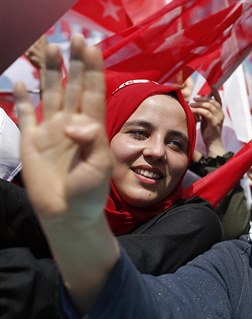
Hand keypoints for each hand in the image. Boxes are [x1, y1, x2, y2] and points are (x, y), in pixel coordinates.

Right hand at [14, 35, 111, 223]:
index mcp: (92, 127)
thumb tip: (74, 123)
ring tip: (53, 49)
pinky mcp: (32, 142)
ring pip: (51, 94)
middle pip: (73, 86)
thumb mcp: (98, 165)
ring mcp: (52, 131)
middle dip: (75, 62)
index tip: (93, 47)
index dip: (93, 69)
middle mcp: (72, 123)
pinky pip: (26, 115)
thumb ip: (90, 141)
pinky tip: (19, 82)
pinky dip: (22, 99)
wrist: (69, 214)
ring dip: (52, 72)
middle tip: (74, 37)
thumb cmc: (90, 192)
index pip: (93, 91)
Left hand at [189, 94, 226, 156]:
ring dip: (198, 104)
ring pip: (209, 106)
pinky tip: (192, 110)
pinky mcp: (214, 123)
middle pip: (212, 101)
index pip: (218, 99)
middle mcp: (221, 114)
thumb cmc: (209, 131)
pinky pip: (205, 113)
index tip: (211, 85)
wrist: (213, 143)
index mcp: (220, 112)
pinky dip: (198, 110)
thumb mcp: (207, 118)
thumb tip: (196, 102)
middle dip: (202, 98)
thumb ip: (204, 110)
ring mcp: (218, 118)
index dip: (215, 91)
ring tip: (191, 104)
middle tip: (194, 98)